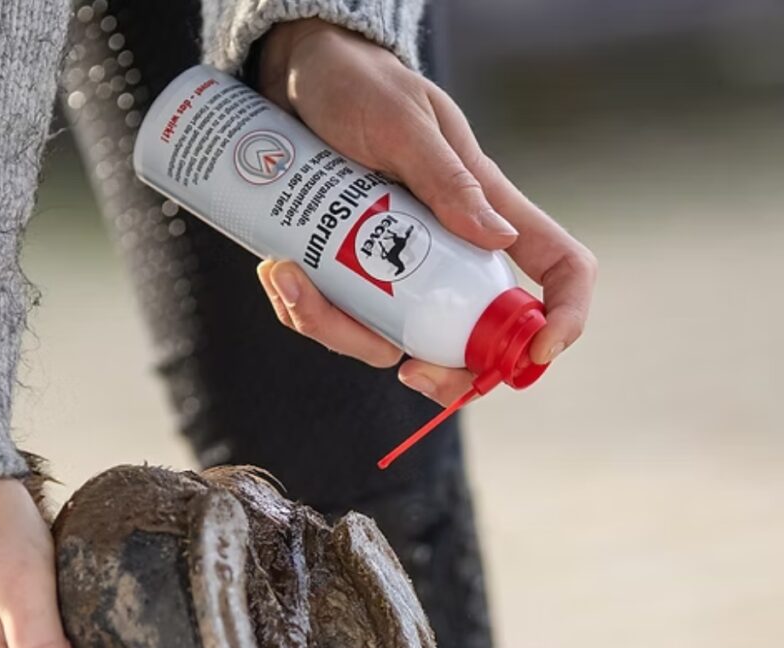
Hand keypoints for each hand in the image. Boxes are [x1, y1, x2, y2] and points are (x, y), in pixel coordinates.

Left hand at [255, 20, 597, 404]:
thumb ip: (448, 179)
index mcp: (485, 211)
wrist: (292, 79)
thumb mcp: (404, 123)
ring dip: (336, 330)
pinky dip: (303, 310)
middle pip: (473, 340)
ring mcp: (395, 272)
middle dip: (445, 375)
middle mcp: (446, 252)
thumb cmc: (359, 85)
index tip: (539, 353)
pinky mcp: (349, 276)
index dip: (563, 317)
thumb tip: (499, 242)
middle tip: (408, 372)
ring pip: (389, 342)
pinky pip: (336, 323)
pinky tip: (277, 270)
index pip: (555, 267)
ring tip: (288, 275)